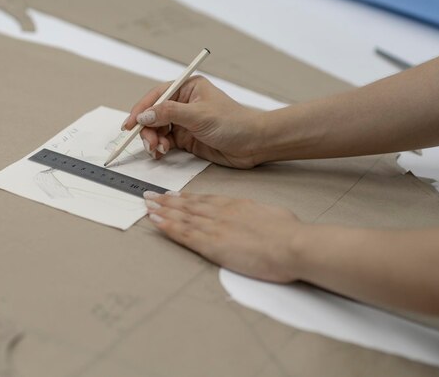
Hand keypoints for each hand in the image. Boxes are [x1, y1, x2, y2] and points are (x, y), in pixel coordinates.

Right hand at [123, 76, 263, 167]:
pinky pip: (165, 141)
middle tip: (149, 143)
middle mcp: (184, 103)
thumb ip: (170, 114)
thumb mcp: (199, 115)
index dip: (141, 109)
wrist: (253, 144)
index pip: (157, 96)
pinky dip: (160, 148)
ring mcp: (185, 121)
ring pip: (157, 129)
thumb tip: (145, 115)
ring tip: (159, 150)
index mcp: (188, 88)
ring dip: (153, 140)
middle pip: (154, 114)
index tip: (129, 124)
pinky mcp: (187, 138)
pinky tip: (162, 153)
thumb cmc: (233, 123)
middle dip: (147, 129)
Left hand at [143, 191, 304, 282]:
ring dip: (161, 210)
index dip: (186, 198)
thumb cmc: (287, 233)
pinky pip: (182, 233)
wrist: (291, 244)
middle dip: (166, 201)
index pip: (204, 200)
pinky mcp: (211, 244)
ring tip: (147, 205)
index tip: (173, 195)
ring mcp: (214, 227)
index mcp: (235, 205)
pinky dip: (166, 226)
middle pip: (187, 205)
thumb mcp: (271, 216)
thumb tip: (259, 219)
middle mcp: (220, 213)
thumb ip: (257, 217)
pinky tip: (155, 221)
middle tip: (150, 196)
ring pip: (181, 216)